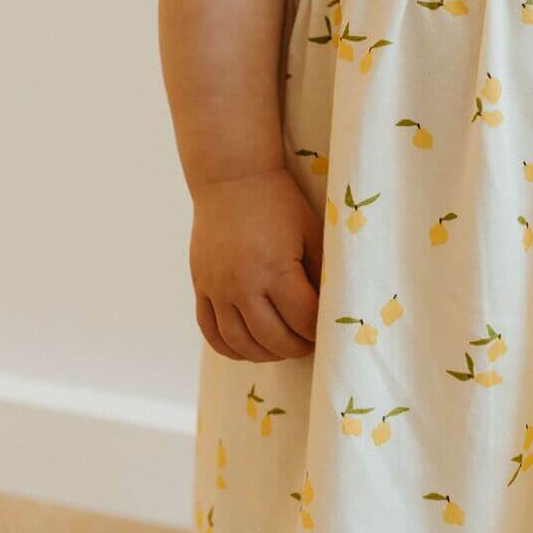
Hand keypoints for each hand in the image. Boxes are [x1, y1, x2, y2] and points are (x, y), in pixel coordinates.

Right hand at [190, 165, 323, 360]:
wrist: (232, 178)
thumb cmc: (279, 202)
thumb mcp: (310, 231)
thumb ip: (321, 272)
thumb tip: (331, 308)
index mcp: (275, 268)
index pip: (302, 319)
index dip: (318, 331)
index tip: (327, 332)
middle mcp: (243, 284)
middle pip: (272, 338)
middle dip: (296, 347)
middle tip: (309, 344)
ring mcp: (218, 288)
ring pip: (240, 343)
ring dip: (265, 354)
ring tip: (282, 348)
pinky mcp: (201, 286)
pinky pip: (211, 331)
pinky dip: (230, 348)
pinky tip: (247, 348)